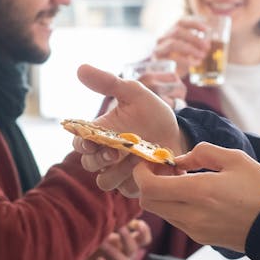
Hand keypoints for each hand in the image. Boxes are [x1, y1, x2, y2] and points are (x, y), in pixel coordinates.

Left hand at [70, 219, 153, 259]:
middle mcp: (125, 256)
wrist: (72, 256)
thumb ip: (111, 217)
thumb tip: (118, 202)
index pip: (144, 239)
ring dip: (114, 251)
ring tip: (102, 242)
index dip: (144, 232)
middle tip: (119, 227)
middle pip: (133, 249)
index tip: (137, 223)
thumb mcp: (100, 225)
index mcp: (126, 242)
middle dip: (126, 238)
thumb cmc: (89, 237)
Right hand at [74, 64, 184, 197]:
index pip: (79, 143)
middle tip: (114, 151)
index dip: (81, 144)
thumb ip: (108, 83)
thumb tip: (80, 68)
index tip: (90, 140)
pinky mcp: (135, 186)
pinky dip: (136, 181)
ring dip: (118, 171)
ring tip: (138, 157)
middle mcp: (106, 155)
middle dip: (99, 158)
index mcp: (100, 134)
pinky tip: (151, 168)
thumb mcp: (133, 93)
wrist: (179, 133)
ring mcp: (119, 172)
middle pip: (89, 164)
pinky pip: (127, 191)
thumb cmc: (152, 112)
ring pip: (105, 181)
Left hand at [131, 143, 259, 251]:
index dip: (141, 173)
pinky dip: (175, 206)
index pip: (149, 187)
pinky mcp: (201, 238)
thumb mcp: (235, 159)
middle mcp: (192, 215)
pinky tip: (194, 195)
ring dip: (162, 195)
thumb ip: (202, 153)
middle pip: (148, 202)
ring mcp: (195, 230)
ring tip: (182, 180)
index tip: (149, 161)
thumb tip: (179, 160)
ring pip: (161, 212)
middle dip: (148, 183)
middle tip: (164, 169)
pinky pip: (177, 220)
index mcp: (199, 192)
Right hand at [153, 17, 210, 76]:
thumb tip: (208, 42)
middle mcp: (163, 38)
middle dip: (194, 38)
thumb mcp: (191, 50)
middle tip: (207, 47)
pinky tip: (196, 63)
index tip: (207, 30)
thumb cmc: (182, 61)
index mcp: (171, 32)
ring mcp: (158, 49)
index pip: (181, 22)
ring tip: (202, 55)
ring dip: (191, 49)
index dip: (194, 24)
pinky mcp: (157, 60)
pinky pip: (171, 58)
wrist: (168, 77)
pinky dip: (186, 60)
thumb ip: (199, 44)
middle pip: (177, 31)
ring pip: (173, 43)